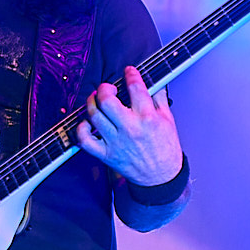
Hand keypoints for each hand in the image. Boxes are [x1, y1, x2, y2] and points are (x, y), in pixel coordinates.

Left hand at [77, 65, 182, 184]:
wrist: (161, 178)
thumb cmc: (165, 148)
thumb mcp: (168, 120)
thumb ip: (158, 98)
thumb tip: (152, 81)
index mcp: (148, 118)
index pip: (135, 87)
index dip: (130, 74)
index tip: (128, 72)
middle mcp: (130, 128)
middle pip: (107, 100)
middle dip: (104, 88)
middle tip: (107, 88)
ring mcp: (116, 142)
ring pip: (94, 116)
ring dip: (92, 103)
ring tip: (96, 101)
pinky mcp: (106, 154)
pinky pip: (85, 140)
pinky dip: (81, 129)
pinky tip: (88, 123)